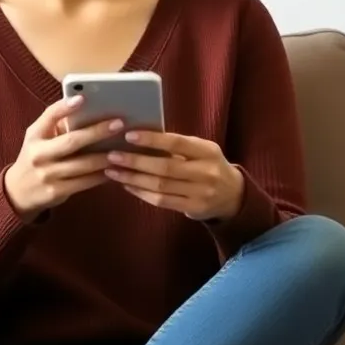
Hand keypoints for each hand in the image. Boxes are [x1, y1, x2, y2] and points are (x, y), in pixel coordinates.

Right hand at [4, 95, 122, 218]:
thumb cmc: (36, 157)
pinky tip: (114, 169)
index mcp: (35, 135)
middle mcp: (39, 154)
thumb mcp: (38, 138)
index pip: (49, 116)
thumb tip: (89, 110)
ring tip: (124, 149)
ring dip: (105, 156)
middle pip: (71, 141)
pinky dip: (101, 175)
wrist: (18, 192)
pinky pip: (84, 182)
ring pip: (83, 164)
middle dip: (97, 132)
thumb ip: (57, 126)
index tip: (82, 98)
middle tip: (119, 124)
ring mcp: (47, 174)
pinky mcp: (56, 192)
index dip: (65, 107)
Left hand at [104, 130, 244, 220]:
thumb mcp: (201, 151)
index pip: (177, 143)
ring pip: (160, 186)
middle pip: (165, 167)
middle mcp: (205, 172)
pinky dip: (141, 192)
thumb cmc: (208, 165)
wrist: (233, 194)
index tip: (129, 136)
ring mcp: (200, 192)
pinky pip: (162, 200)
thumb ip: (178, 146)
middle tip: (112, 155)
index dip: (152, 140)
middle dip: (135, 161)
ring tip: (113, 171)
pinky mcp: (193, 208)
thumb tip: (140, 136)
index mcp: (207, 151)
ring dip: (133, 178)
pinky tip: (127, 185)